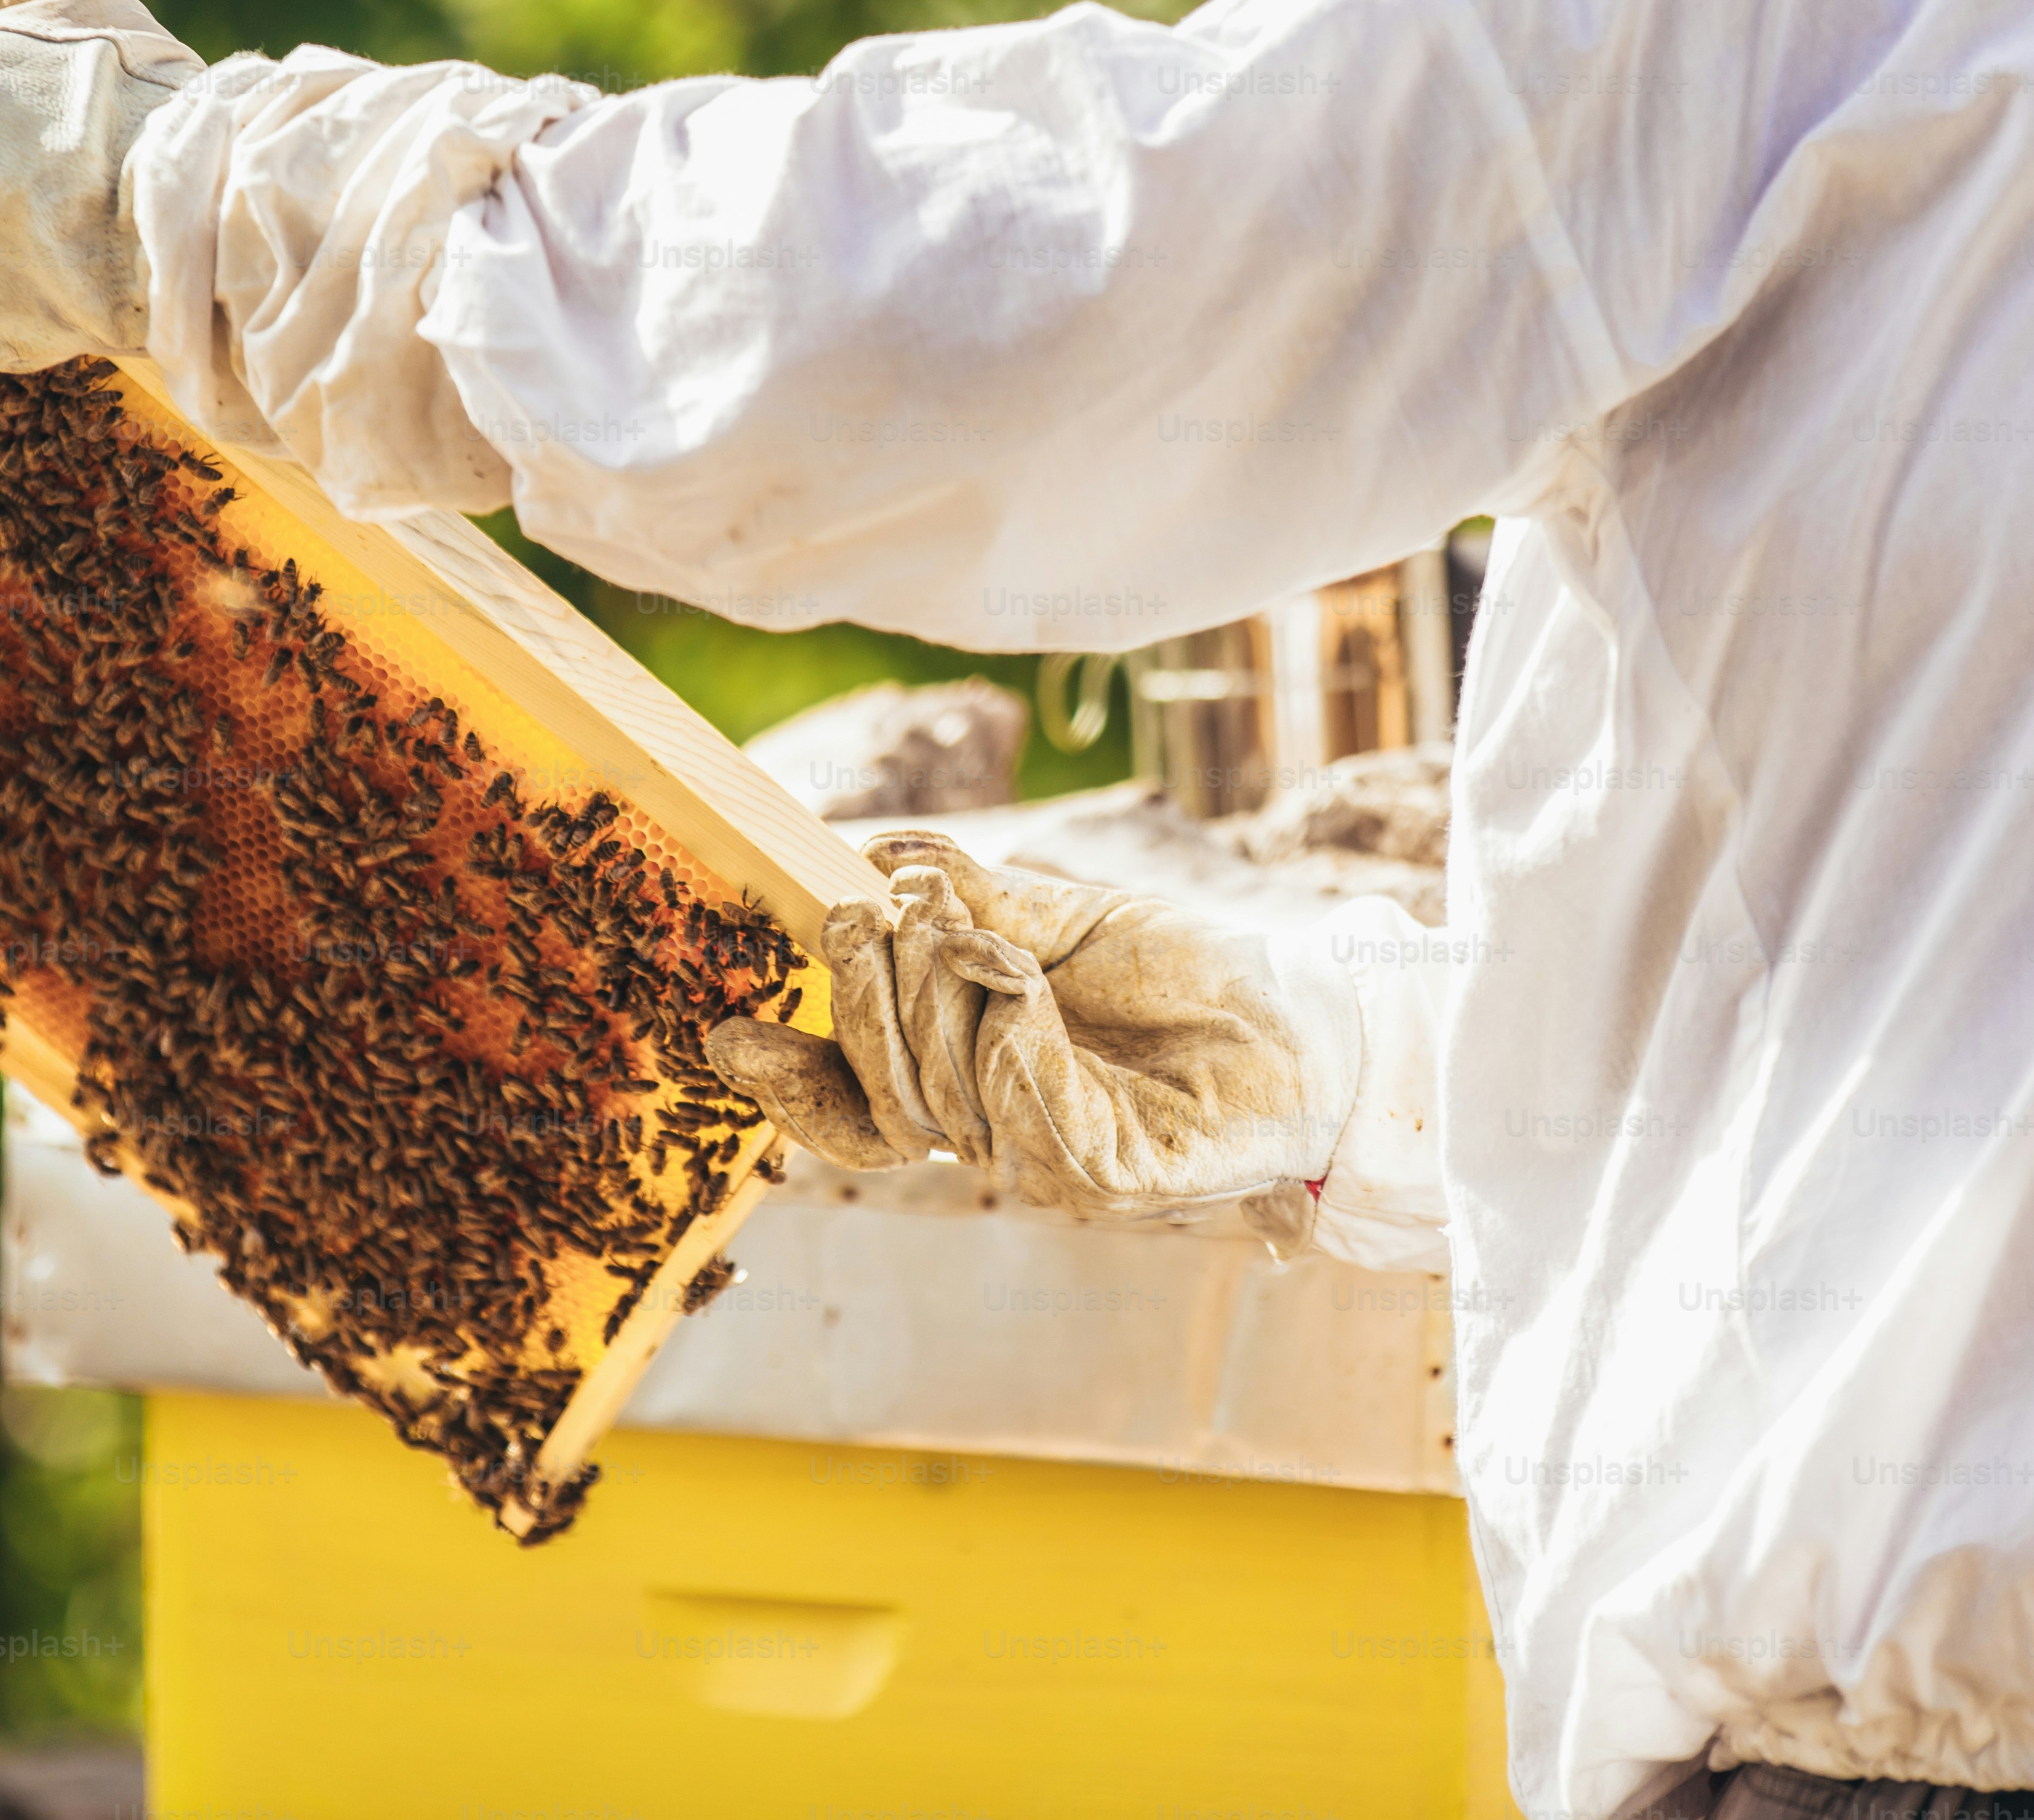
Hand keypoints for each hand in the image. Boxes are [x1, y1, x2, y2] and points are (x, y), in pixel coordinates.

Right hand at [708, 833, 1361, 1235]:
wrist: (1305, 1009)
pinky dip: (1019, 1050)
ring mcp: (1053, 1168)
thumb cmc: (1183, 970)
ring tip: (997, 941)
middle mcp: (998, 1138)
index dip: (790, 1078)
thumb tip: (871, 853)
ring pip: (946, 1101)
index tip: (728, 1029)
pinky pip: (1034, 1126)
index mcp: (970, 1083)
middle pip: (884, 1093)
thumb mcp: (1057, 913)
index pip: (854, 1102)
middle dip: (866, 996)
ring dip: (953, 1002)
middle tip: (865, 915)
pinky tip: (1030, 997)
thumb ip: (965, 894)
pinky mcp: (1118, 1180)